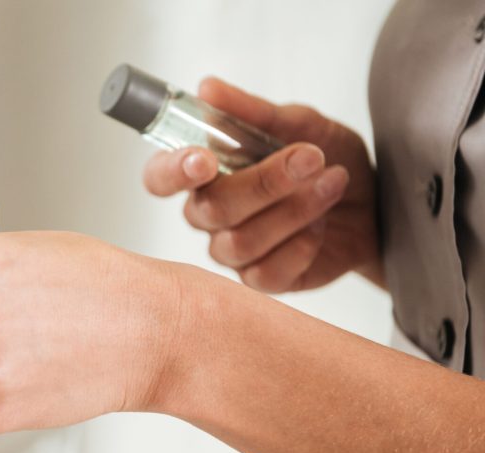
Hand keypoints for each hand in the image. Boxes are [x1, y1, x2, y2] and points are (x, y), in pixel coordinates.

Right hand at [142, 78, 378, 292]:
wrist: (376, 201)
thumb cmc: (326, 159)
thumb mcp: (297, 123)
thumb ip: (250, 111)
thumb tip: (207, 88)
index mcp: (204, 173)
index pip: (160, 178)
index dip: (173, 172)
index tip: (204, 159)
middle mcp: (209, 214)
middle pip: (211, 209)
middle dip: (264, 181)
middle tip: (310, 156)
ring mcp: (233, 251)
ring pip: (241, 241)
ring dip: (293, 209)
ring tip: (333, 182)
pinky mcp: (264, 279)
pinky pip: (267, 273)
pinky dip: (301, 245)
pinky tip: (323, 225)